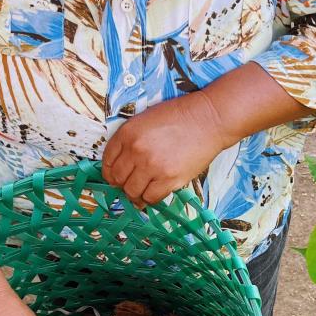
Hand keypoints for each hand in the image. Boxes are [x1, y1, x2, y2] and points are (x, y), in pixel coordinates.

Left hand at [102, 90, 228, 207]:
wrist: (209, 119)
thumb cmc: (179, 117)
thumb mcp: (146, 119)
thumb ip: (130, 139)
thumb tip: (122, 164)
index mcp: (128, 133)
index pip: (107, 161)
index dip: (110, 173)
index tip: (115, 177)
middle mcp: (136, 150)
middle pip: (117, 179)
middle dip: (122, 184)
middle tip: (130, 184)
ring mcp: (152, 166)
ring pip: (132, 192)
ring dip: (135, 194)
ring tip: (143, 190)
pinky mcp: (170, 179)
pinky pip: (151, 198)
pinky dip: (150, 198)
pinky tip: (154, 192)